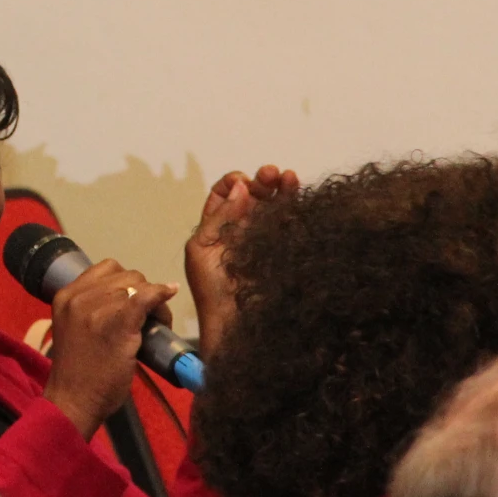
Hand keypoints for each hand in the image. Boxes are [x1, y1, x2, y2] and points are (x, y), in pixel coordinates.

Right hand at [41, 258, 176, 441]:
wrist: (73, 401)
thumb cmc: (78, 372)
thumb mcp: (75, 328)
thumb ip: (92, 309)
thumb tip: (131, 296)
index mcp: (65, 295)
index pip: (105, 269)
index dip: (126, 282)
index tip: (133, 302)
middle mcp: (78, 296)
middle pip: (125, 275)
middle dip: (143, 291)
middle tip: (148, 317)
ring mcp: (96, 309)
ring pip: (139, 285)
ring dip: (154, 299)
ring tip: (155, 323)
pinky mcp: (117, 323)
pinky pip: (146, 296)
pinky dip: (162, 294)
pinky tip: (169, 295)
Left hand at [185, 164, 298, 358]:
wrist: (235, 322)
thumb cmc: (211, 290)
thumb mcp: (201, 249)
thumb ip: (219, 217)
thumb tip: (240, 187)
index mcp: (216, 229)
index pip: (225, 196)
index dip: (233, 184)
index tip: (242, 182)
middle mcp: (241, 231)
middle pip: (253, 197)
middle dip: (262, 182)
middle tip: (270, 174)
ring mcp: (263, 240)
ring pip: (274, 207)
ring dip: (281, 188)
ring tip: (287, 177)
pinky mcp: (283, 249)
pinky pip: (290, 223)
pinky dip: (294, 205)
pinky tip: (295, 191)